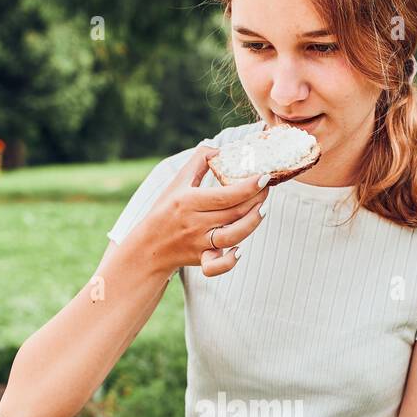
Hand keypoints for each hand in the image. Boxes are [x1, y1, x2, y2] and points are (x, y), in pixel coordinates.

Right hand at [130, 145, 268, 278]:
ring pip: (233, 236)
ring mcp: (199, 242)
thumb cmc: (166, 210)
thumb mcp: (177, 182)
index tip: (264, 176)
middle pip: (234, 212)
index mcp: (189, 201)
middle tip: (267, 188)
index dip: (249, 186)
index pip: (225, 194)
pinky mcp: (201, 259)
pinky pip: (217, 266)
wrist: (149, 246)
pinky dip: (230, 261)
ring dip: (252, 223)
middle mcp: (195, 222)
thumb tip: (220, 150)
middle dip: (256, 199)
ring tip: (263, 209)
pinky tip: (240, 249)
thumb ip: (198, 162)